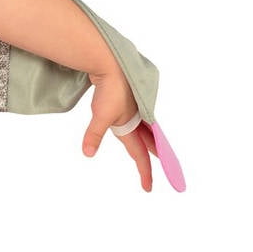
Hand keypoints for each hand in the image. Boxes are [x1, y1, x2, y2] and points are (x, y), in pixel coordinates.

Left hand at [82, 70, 155, 191]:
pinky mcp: (131, 97)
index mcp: (132, 126)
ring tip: (154, 147)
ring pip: (145, 128)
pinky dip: (141, 124)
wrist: (113, 63)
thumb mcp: (100, 115)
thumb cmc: (109, 90)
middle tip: (164, 166)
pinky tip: (136, 120)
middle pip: (150, 141)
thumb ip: (94, 135)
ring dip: (149, 139)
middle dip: (156, 154)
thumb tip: (88, 153)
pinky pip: (139, 116)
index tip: (147, 188)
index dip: (144, 171)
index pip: (140, 154)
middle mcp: (138, 118)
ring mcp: (135, 107)